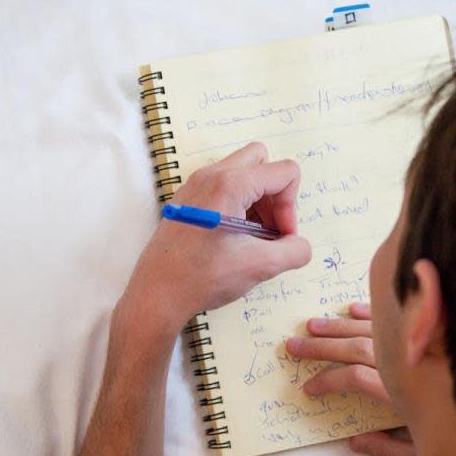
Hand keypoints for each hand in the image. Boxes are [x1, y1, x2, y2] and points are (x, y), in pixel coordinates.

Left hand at [120, 142, 311, 341]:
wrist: (156, 295)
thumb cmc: (202, 278)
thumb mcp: (260, 267)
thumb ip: (294, 251)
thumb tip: (299, 245)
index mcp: (230, 184)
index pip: (285, 172)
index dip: (292, 207)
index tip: (280, 237)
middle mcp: (210, 175)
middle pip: (262, 160)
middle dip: (275, 194)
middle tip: (270, 229)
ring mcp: (195, 185)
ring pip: (243, 173)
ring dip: (258, 201)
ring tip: (253, 239)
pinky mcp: (187, 200)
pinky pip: (223, 187)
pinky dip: (238, 206)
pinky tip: (233, 240)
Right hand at [286, 302, 415, 455]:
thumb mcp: (424, 455)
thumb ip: (388, 449)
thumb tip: (354, 442)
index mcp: (403, 391)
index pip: (355, 377)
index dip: (327, 381)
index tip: (307, 390)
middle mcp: (408, 363)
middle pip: (357, 347)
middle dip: (322, 347)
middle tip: (293, 345)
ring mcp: (420, 345)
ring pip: (373, 329)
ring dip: (340, 327)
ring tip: (313, 325)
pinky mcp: (431, 334)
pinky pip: (398, 316)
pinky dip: (373, 314)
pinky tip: (353, 310)